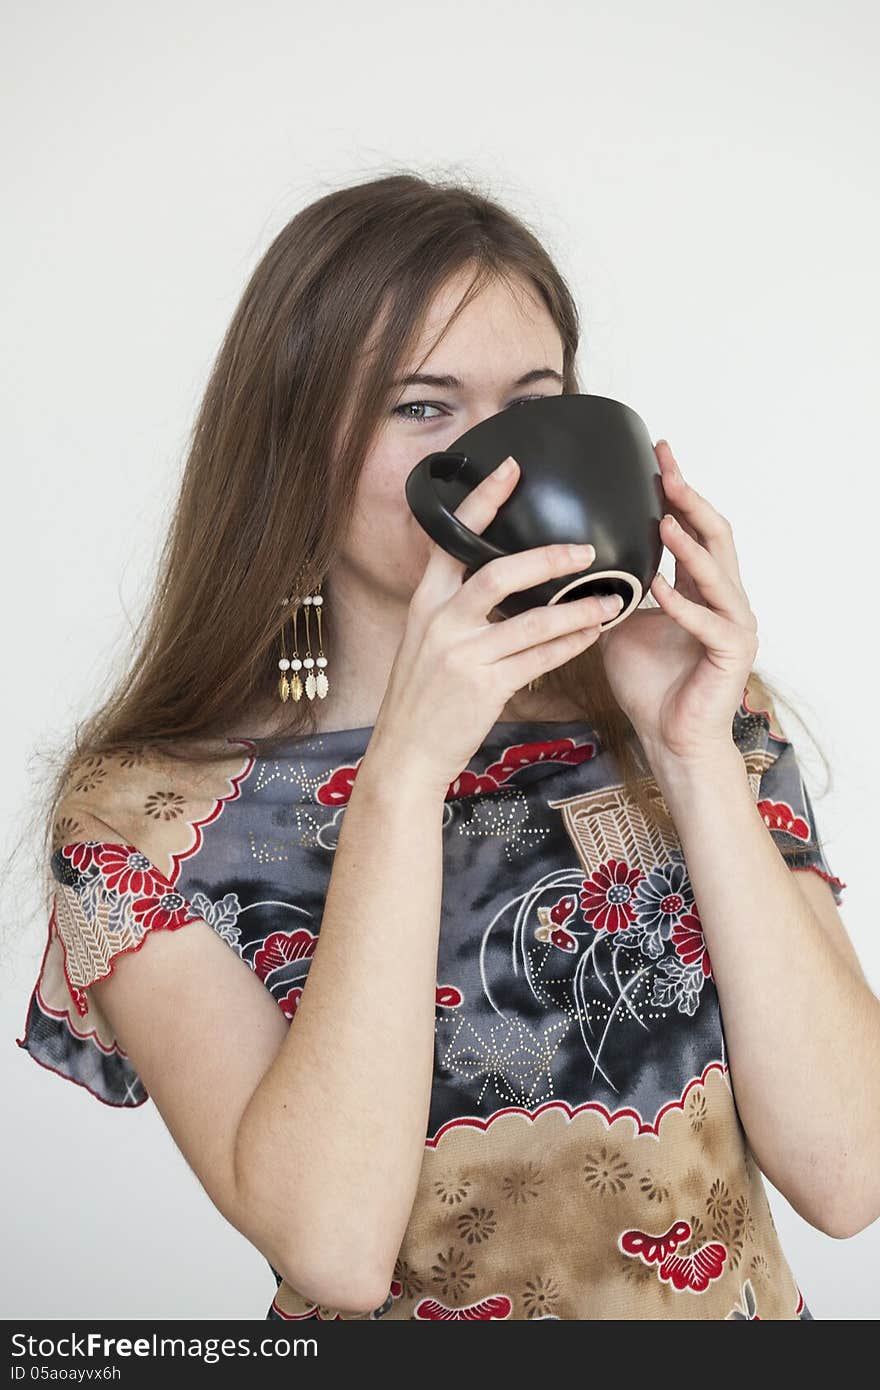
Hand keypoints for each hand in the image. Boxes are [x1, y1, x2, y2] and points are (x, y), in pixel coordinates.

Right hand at [372, 456, 617, 795]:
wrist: (406, 752)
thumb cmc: (422, 697)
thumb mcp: (426, 641)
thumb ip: (457, 609)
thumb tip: (503, 580)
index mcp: (425, 602)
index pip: (452, 538)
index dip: (483, 500)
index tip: (512, 468)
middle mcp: (441, 622)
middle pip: (498, 572)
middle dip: (548, 557)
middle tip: (585, 549)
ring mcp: (462, 655)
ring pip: (533, 621)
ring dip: (578, 609)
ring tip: (611, 599)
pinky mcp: (484, 688)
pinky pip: (540, 659)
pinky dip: (571, 645)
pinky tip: (593, 635)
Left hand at [596, 440, 758, 765]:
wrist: (669, 739)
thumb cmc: (650, 686)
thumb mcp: (618, 625)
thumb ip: (608, 591)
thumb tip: (569, 560)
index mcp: (699, 588)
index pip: (693, 527)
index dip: (677, 491)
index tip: (658, 456)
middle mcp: (724, 599)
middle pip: (715, 535)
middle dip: (690, 499)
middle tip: (667, 468)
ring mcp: (735, 625)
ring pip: (719, 573)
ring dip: (689, 546)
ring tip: (663, 519)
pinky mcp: (733, 654)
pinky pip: (710, 623)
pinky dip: (685, 604)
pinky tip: (661, 587)